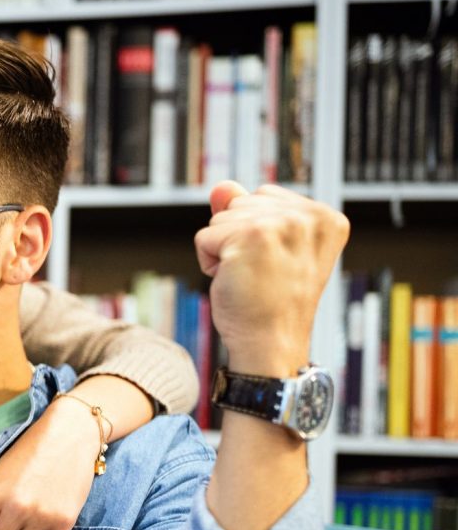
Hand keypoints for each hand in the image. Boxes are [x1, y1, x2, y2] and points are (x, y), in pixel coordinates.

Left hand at [195, 182, 349, 374]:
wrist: (271, 344)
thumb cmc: (270, 302)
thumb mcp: (267, 249)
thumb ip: (247, 211)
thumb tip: (221, 186)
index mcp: (325, 217)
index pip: (264, 197)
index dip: (255, 231)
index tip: (276, 264)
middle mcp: (310, 216)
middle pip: (241, 203)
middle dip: (236, 238)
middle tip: (260, 275)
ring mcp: (283, 224)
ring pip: (221, 218)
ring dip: (223, 251)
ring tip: (249, 279)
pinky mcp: (252, 236)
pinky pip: (205, 237)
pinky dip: (208, 262)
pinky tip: (233, 282)